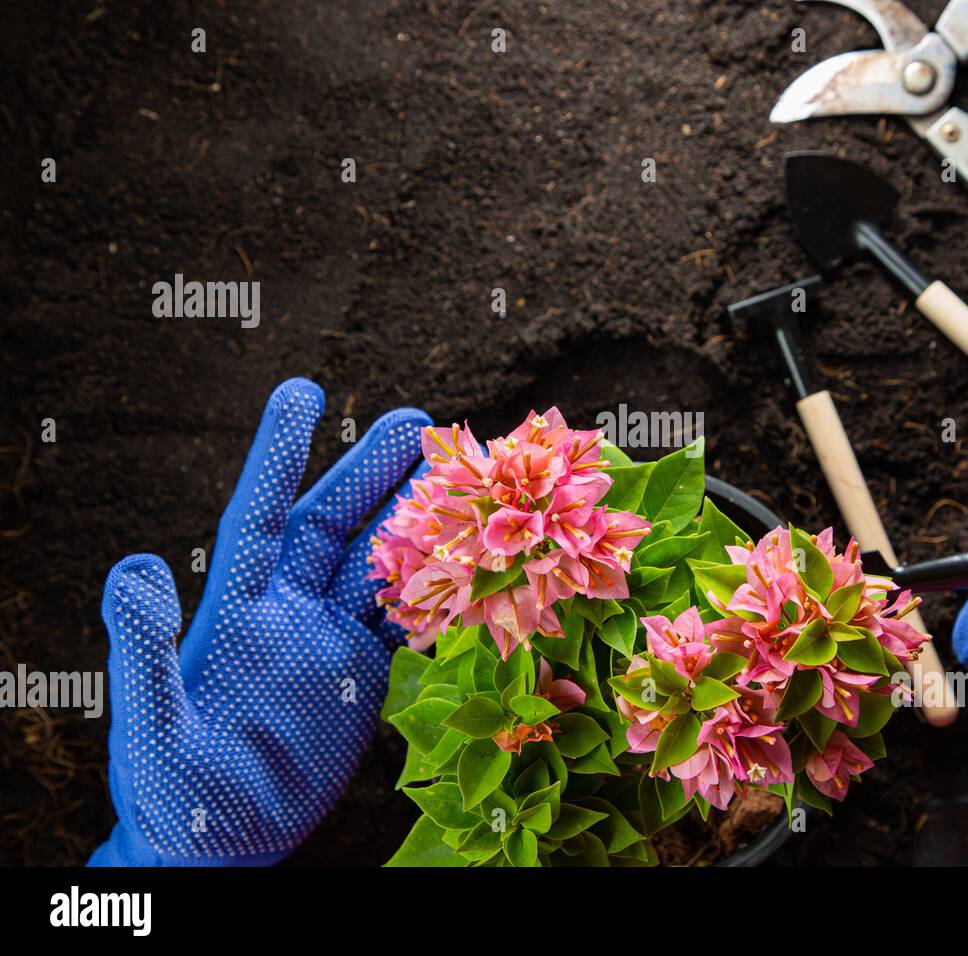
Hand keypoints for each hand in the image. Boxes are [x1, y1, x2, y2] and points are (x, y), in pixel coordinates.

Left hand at [89, 379, 429, 864]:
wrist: (219, 846)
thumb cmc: (173, 791)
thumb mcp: (154, 724)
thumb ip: (144, 649)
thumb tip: (133, 566)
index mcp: (237, 611)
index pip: (265, 516)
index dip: (283, 453)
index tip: (304, 390)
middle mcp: (287, 612)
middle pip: (337, 525)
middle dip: (376, 471)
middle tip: (420, 420)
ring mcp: (328, 641)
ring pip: (380, 565)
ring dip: (417, 520)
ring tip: (459, 477)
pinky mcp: (362, 675)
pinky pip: (405, 620)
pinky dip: (438, 589)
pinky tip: (469, 560)